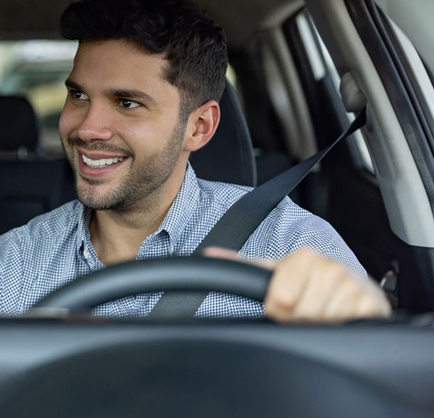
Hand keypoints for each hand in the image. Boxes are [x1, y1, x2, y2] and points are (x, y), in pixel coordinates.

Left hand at [204, 247, 390, 322]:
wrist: (352, 289)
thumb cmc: (308, 283)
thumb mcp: (275, 272)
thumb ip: (242, 265)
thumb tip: (207, 254)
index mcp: (303, 258)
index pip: (279, 299)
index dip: (278, 309)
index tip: (284, 304)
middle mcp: (329, 266)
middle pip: (300, 313)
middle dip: (300, 319)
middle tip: (306, 310)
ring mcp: (352, 283)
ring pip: (322, 321)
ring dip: (320, 324)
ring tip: (323, 312)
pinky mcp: (372, 302)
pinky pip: (349, 324)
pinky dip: (343, 327)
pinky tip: (342, 316)